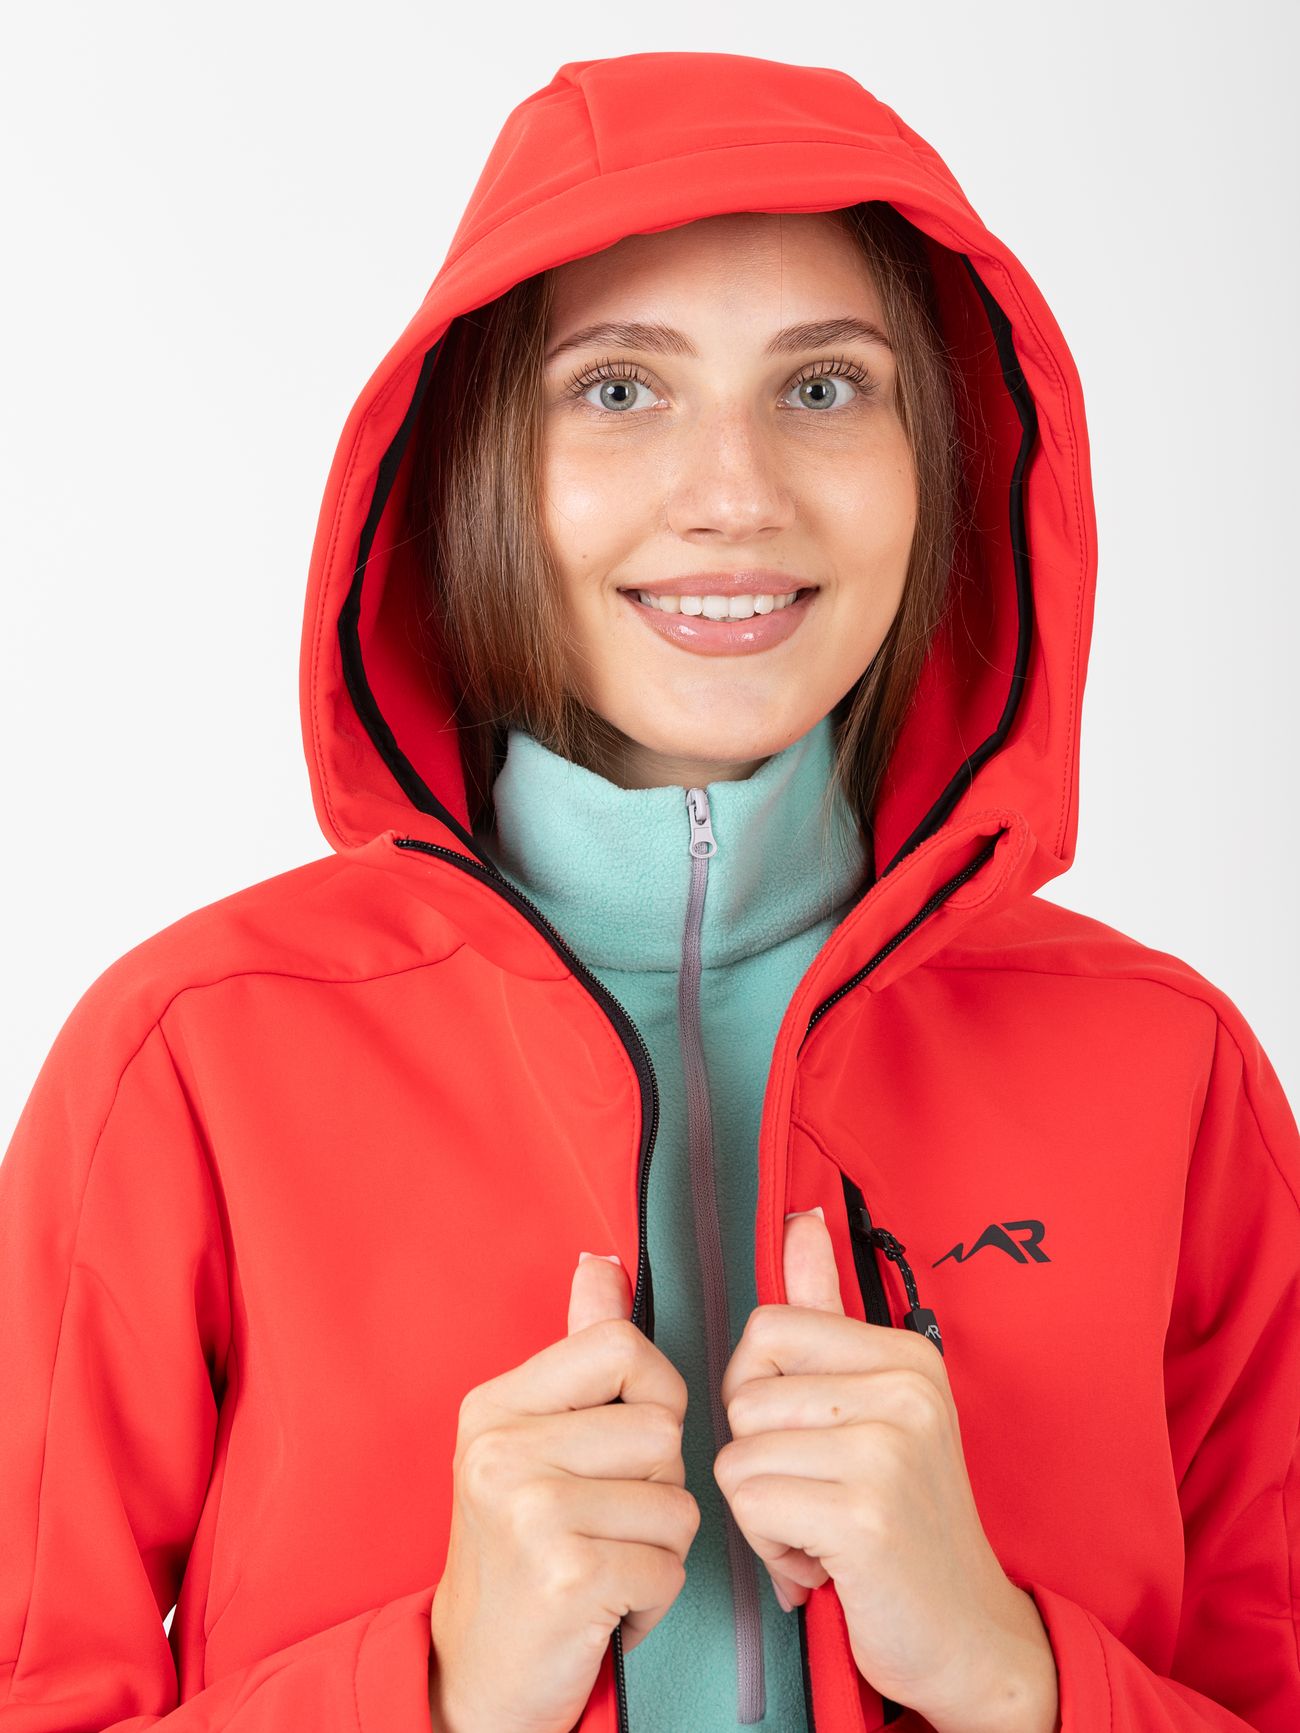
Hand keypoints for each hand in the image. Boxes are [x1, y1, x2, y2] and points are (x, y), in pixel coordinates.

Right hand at [428, 1252, 699, 1732]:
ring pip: (678, 1502)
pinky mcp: (564, 1574)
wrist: (474, 1679)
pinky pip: (669, 1566)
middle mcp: (502, 1449)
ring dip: (658, 1547)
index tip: (623, 1444)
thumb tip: (602, 1266)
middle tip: (602, 1524)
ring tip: (601, 1562)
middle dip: (657, 1489)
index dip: (653, 1393)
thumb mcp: (534, 1441)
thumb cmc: (519, 1554)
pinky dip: (651, 1598)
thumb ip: (577, 1352)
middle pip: (663, 1429)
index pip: (621, 1345)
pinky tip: (602, 1606)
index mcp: (496, 1406)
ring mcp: (529, 1509)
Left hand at [711, 1207, 1059, 1732]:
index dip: (761, 1393)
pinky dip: (770, 1547)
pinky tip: (823, 1562)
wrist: (967, 1633)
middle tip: (822, 1495)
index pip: (767, 1329)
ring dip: (764, 1509)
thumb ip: (827, 1309)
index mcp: (906, 1352)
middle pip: (744, 1394)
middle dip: (761, 1459)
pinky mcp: (863, 1512)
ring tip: (825, 1527)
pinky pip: (749, 1505)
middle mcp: (904, 1387)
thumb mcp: (874, 1403)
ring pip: (738, 1454)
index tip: (810, 1438)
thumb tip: (799, 1220)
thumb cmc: (905, 1518)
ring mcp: (888, 1448)